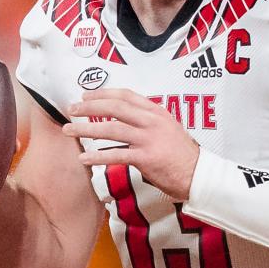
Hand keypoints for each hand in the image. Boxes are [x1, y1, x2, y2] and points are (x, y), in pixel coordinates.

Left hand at [62, 89, 199, 201]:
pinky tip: (84, 157)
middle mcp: (152, 121)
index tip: (86, 95)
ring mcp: (149, 138)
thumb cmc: (182, 154)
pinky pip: (116, 154)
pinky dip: (97, 156)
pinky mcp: (146, 158)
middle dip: (89, 107)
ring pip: (111, 128)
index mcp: (157, 111)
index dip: (103, 93)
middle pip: (114, 107)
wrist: (199, 174)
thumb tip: (127, 119)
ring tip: (70, 130)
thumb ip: (149, 121)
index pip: (126, 95)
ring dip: (86, 128)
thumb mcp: (168, 128)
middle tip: (72, 109)